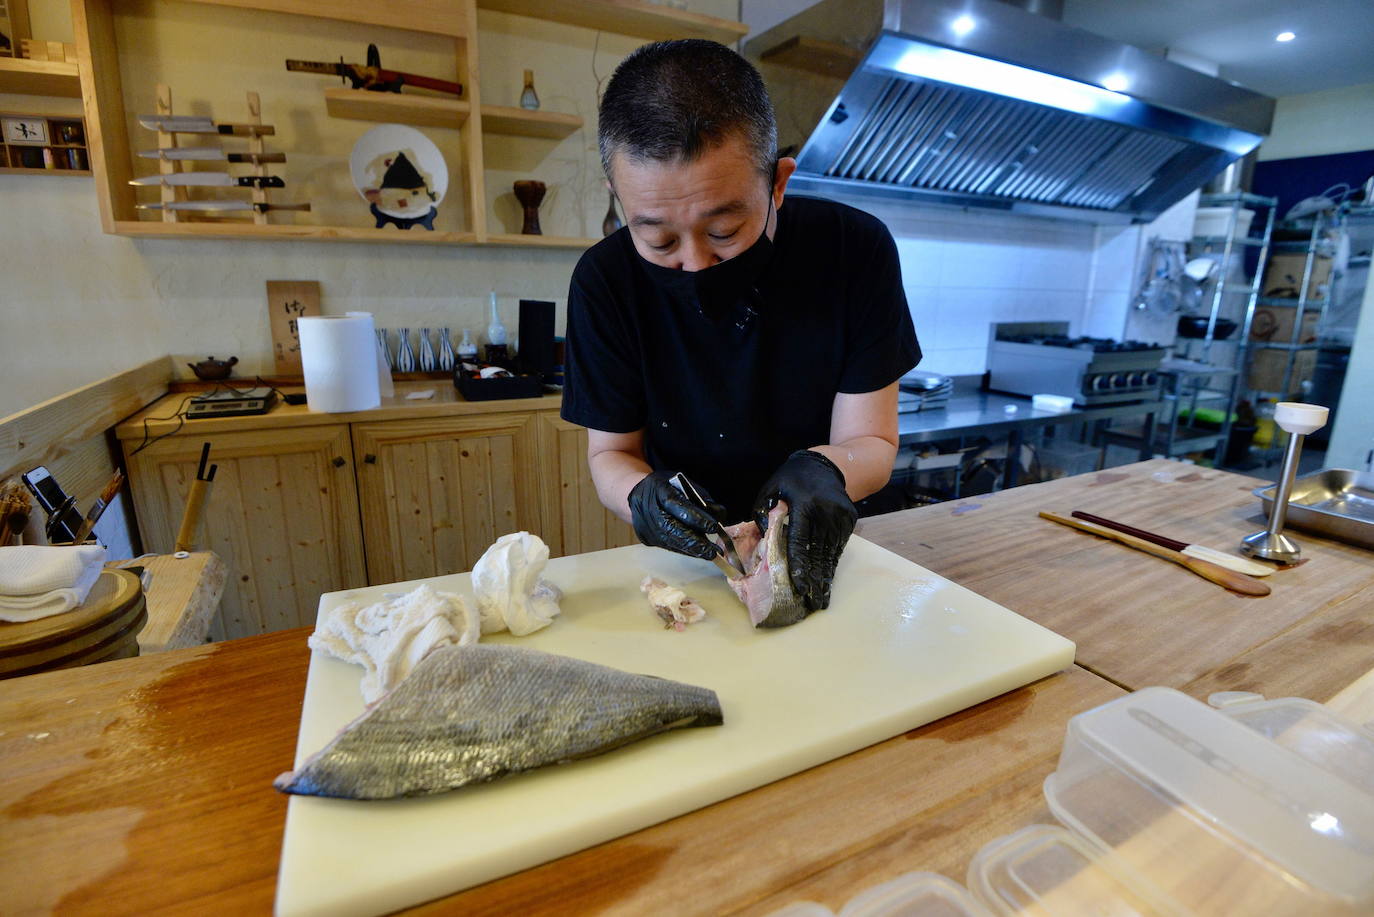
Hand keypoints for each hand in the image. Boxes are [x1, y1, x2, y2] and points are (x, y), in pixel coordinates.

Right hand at [628, 471, 726, 560]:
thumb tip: (719, 515)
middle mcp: (650, 510)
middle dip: (696, 542)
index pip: (678, 506)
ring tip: (710, 554)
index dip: (696, 518)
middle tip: (714, 550)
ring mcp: (647, 526)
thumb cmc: (664, 487)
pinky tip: (697, 552)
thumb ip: (700, 498)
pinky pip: (668, 546)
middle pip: (674, 529)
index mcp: (659, 490)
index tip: (714, 527)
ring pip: (671, 541)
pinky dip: (684, 550)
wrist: (637, 494)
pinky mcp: (647, 538)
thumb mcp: (683, 483)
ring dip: (692, 550)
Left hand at [753, 450, 855, 610]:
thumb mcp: (770, 491)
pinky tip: (827, 580)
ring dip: (825, 577)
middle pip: (818, 552)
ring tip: (821, 598)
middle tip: (813, 603)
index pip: (800, 540)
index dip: (799, 565)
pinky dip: (831, 564)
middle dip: (815, 580)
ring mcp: (840, 516)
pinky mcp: (849, 519)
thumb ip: (763, 515)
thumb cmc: (791, 480)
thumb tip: (761, 544)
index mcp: (804, 505)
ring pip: (831, 553)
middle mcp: (826, 512)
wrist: (825, 465)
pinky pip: (838, 546)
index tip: (800, 586)